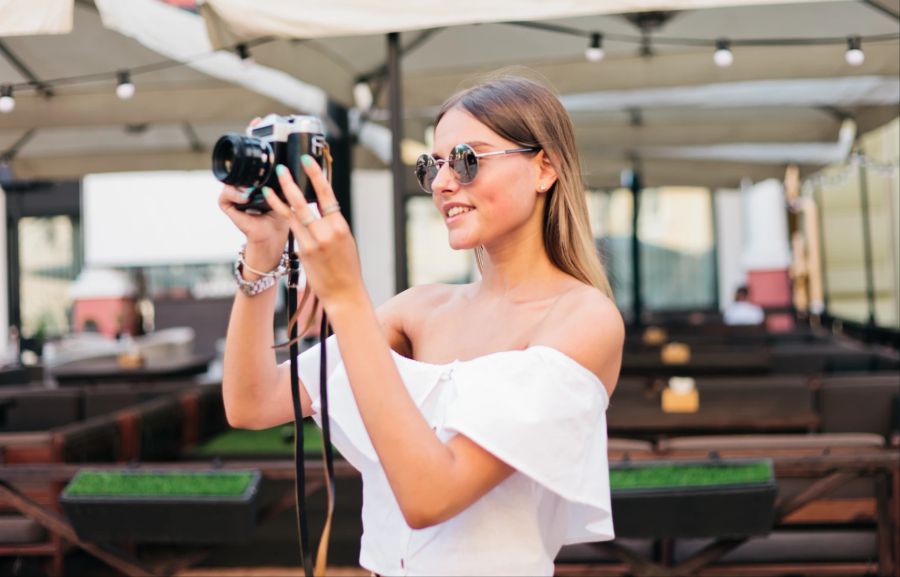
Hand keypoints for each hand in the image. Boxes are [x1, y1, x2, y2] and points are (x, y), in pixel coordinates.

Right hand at [217, 117, 288, 266]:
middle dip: (244, 146)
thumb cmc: (285, 217)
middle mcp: (244, 182)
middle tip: (251, 134)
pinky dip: (236, 195)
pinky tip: (247, 197)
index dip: (255, 136)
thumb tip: (311, 157)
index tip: (259, 121)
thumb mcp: (292, 192)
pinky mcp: (228, 205)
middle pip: (240, 159)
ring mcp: (234, 193)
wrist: (274, 239)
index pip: (255, 153)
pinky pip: (226, 195)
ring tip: (253, 180)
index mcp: (259, 177)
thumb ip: (295, 177)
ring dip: (241, 176)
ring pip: (231, 177)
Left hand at [262, 157, 367, 311]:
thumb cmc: (347, 266)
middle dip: (291, 184)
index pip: (326, 195)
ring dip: (280, 199)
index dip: (315, 177)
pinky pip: (292, 229)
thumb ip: (333, 224)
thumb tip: (322, 209)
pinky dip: (284, 216)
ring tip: (270, 185)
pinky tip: (275, 206)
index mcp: (340, 226)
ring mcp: (311, 243)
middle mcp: (325, 233)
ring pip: (292, 215)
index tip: (307, 162)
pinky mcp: (302, 251)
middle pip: (304, 203)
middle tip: (281, 169)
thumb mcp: (345, 240)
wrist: (343, 292)